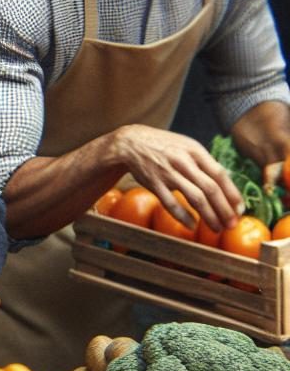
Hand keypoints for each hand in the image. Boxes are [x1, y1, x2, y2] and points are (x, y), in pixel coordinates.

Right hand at [110, 124, 242, 232]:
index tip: (240, 209)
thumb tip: (227, 183)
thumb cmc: (164, 146)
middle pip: (210, 189)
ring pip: (195, 198)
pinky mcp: (154, 183)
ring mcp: (168, 173)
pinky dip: (183, 216)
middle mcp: (183, 162)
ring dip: (209, 216)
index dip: (232, 194)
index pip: (220, 174)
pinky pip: (171, 203)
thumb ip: (205, 162)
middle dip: (224, 209)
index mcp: (195, 151)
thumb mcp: (187, 146)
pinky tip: (192, 225)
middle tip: (232, 224)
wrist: (131, 143)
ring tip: (216, 228)